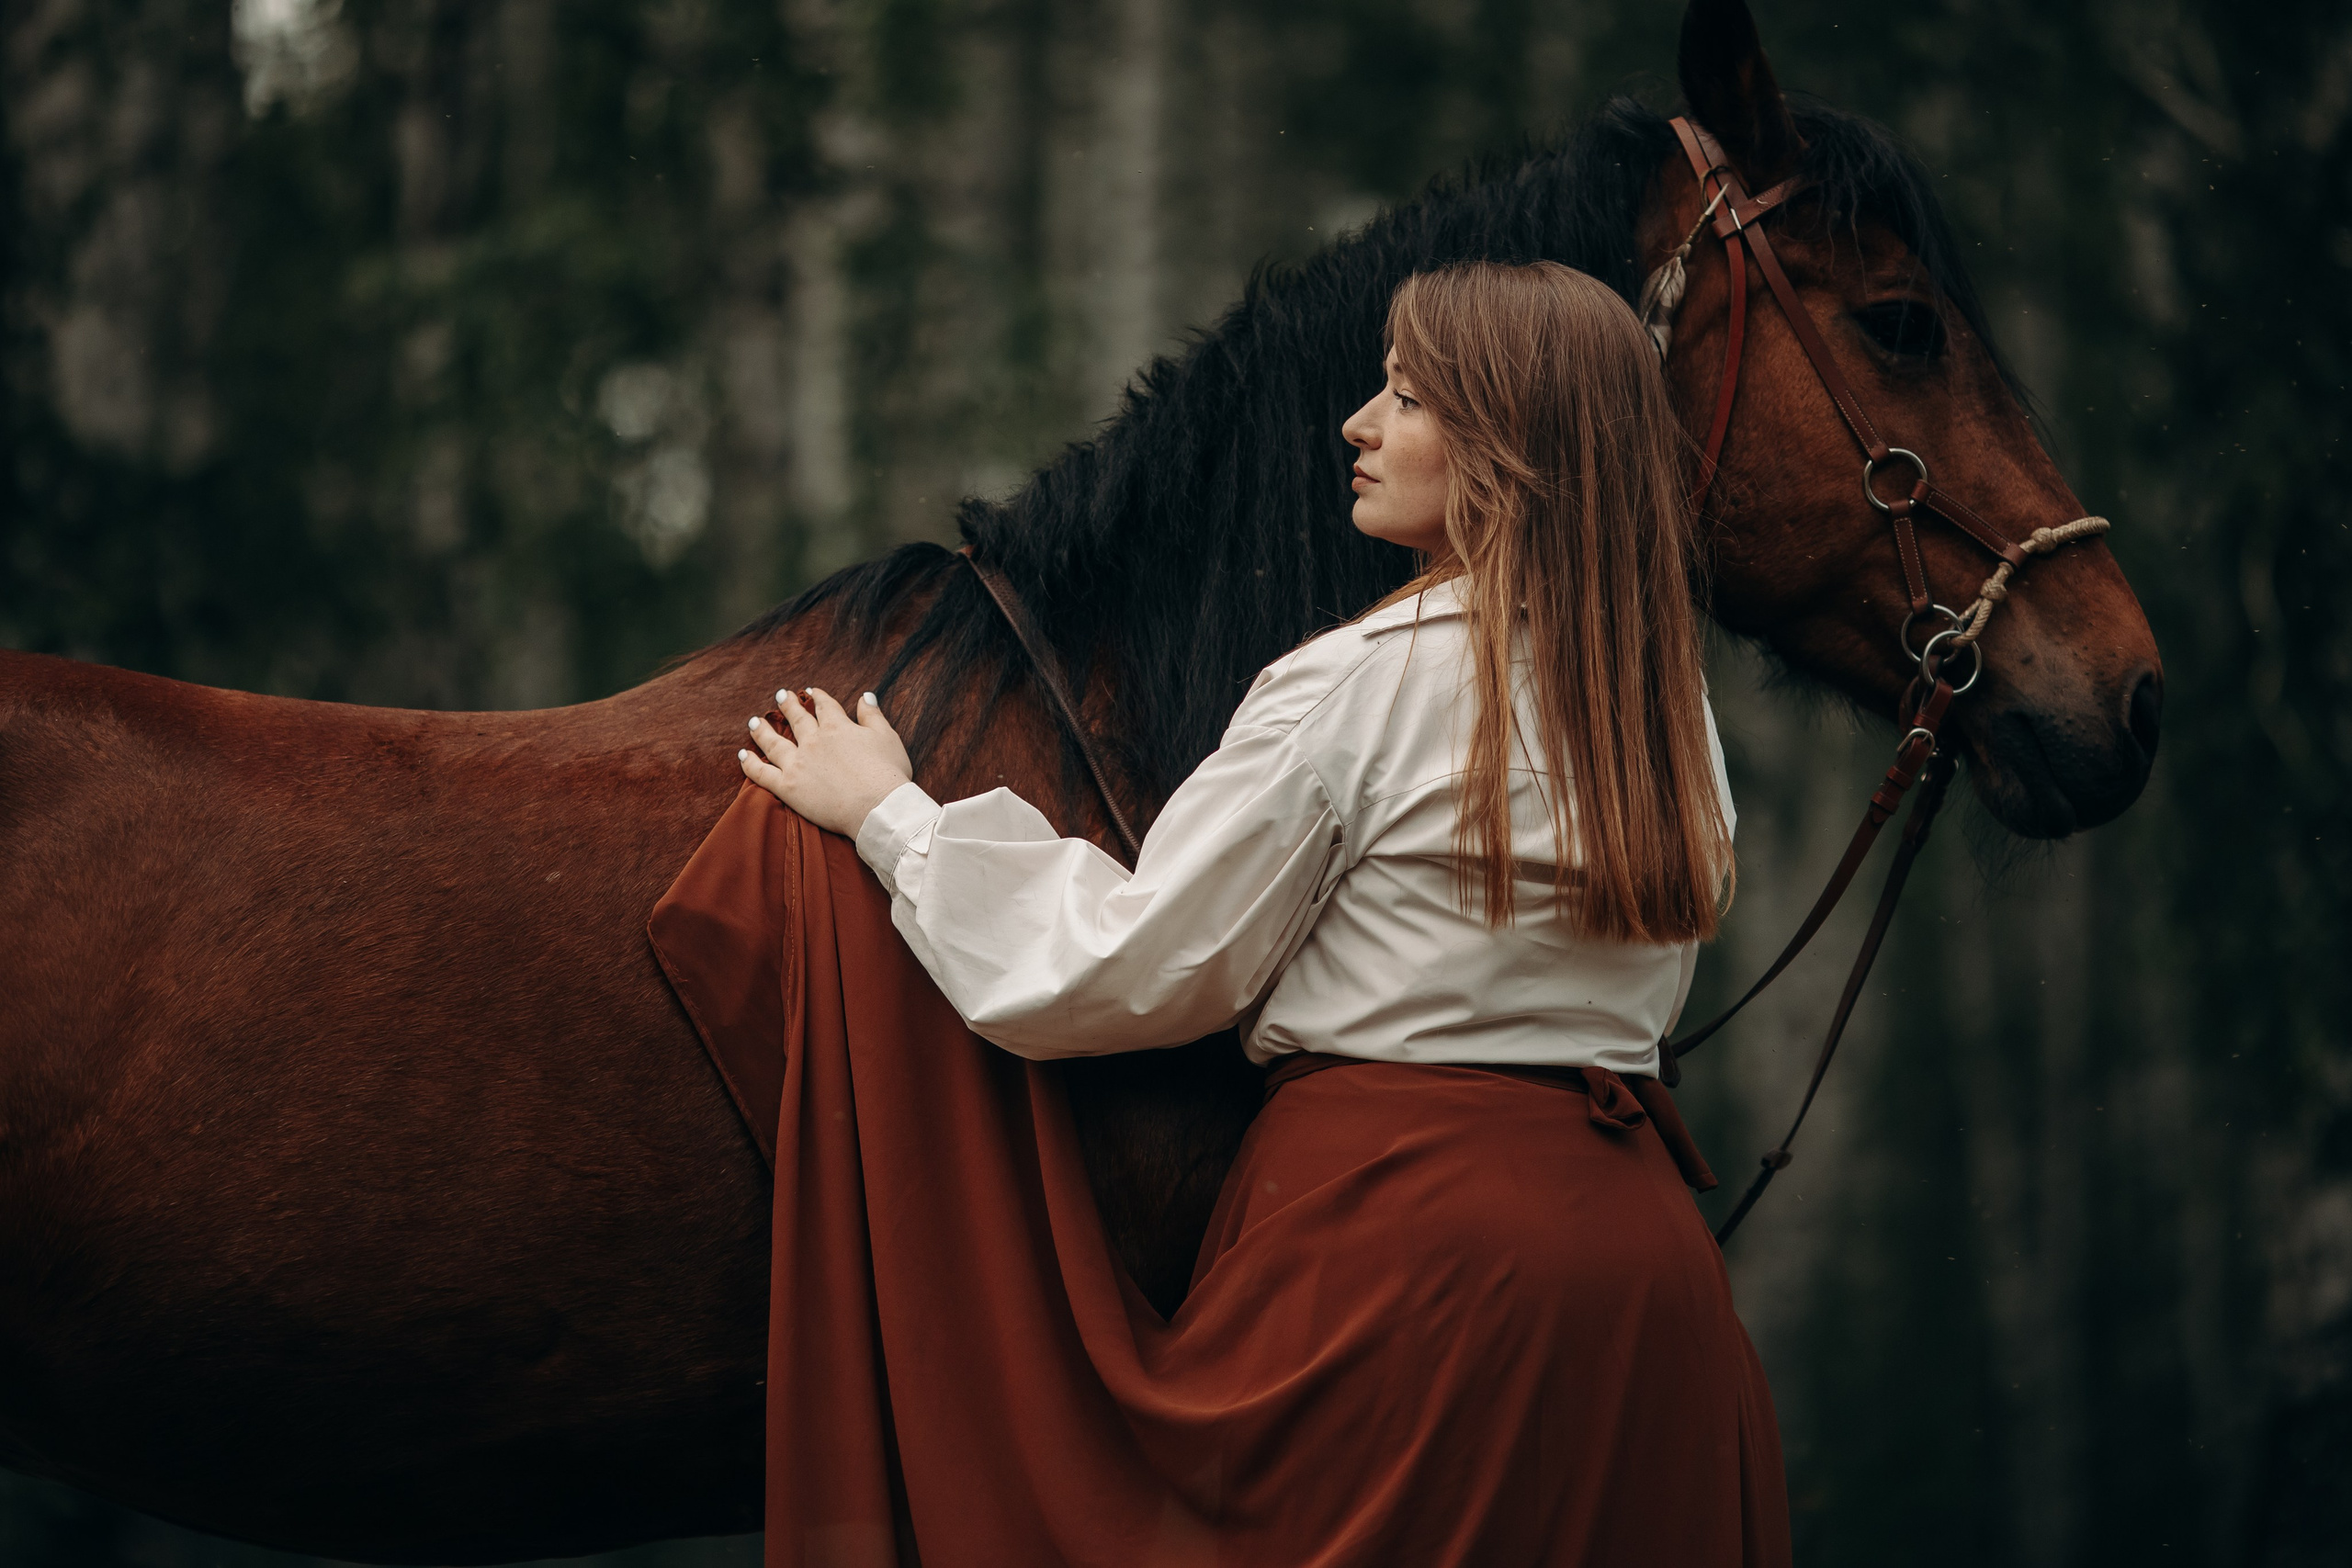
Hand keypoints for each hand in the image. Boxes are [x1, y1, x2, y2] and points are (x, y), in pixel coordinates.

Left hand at [739, 687, 913, 836]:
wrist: (878, 807)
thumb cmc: (888, 774)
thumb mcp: (887, 738)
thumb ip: (873, 716)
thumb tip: (865, 696)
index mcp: (838, 728)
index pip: (825, 706)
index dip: (817, 697)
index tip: (811, 691)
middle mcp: (814, 741)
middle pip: (797, 719)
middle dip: (788, 705)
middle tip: (781, 695)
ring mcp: (798, 764)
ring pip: (773, 742)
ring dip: (762, 730)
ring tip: (753, 722)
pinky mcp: (788, 788)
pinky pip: (762, 773)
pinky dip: (750, 764)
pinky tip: (743, 755)